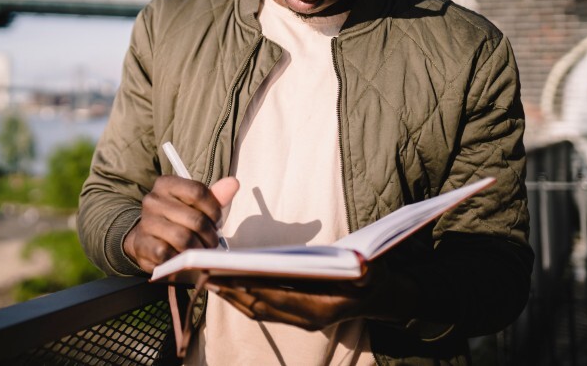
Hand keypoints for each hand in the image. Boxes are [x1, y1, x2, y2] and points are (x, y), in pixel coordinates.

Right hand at [123, 175, 238, 272]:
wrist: (146, 238)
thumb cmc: (176, 219)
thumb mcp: (194, 205)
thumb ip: (215, 196)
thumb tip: (233, 183)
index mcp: (166, 184)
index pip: (198, 192)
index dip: (214, 210)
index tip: (216, 220)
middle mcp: (153, 200)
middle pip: (195, 219)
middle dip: (210, 235)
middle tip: (212, 242)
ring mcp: (146, 223)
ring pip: (184, 239)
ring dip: (198, 250)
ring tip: (201, 252)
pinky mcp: (142, 245)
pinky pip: (168, 254)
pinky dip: (180, 260)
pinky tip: (184, 258)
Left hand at [207, 259, 416, 330]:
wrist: (380, 297)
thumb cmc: (374, 278)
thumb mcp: (374, 272)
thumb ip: (367, 271)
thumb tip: (362, 265)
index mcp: (321, 309)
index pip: (278, 298)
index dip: (252, 287)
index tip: (227, 274)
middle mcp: (307, 319)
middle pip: (261, 306)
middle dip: (233, 291)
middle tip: (205, 273)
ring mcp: (300, 320)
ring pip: (258, 310)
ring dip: (233, 295)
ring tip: (208, 276)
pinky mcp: (295, 315)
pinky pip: (263, 309)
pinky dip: (244, 296)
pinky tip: (228, 282)